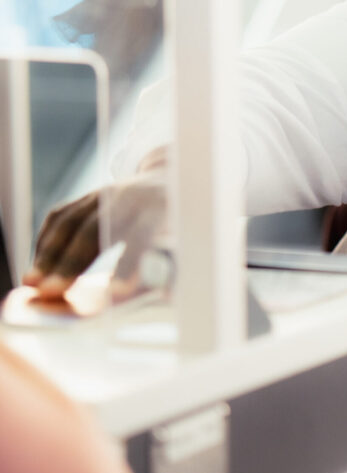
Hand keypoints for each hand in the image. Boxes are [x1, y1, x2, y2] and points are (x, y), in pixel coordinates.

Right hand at [22, 149, 169, 299]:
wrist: (171, 178)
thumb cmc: (181, 220)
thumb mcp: (187, 236)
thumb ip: (175, 263)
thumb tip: (168, 294)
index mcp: (161, 208)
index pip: (144, 234)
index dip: (130, 262)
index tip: (117, 290)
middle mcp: (130, 196)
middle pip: (95, 229)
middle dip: (72, 262)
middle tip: (51, 293)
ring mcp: (106, 193)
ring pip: (71, 222)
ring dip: (49, 254)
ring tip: (32, 284)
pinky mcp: (89, 195)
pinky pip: (61, 215)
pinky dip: (46, 241)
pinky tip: (39, 265)